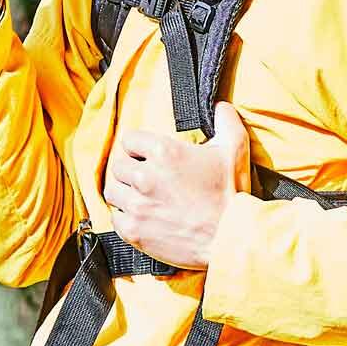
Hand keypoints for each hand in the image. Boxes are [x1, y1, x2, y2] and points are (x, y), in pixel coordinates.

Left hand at [100, 103, 252, 271]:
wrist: (231, 239)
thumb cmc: (232, 195)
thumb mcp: (234, 150)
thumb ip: (225, 121)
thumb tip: (220, 105)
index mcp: (164, 153)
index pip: (129, 139)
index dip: (139, 146)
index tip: (147, 155)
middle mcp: (145, 177)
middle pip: (118, 165)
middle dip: (130, 169)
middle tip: (145, 177)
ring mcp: (137, 205)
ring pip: (111, 190)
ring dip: (122, 191)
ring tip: (137, 195)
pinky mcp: (134, 230)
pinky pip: (115, 217)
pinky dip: (124, 216)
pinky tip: (140, 216)